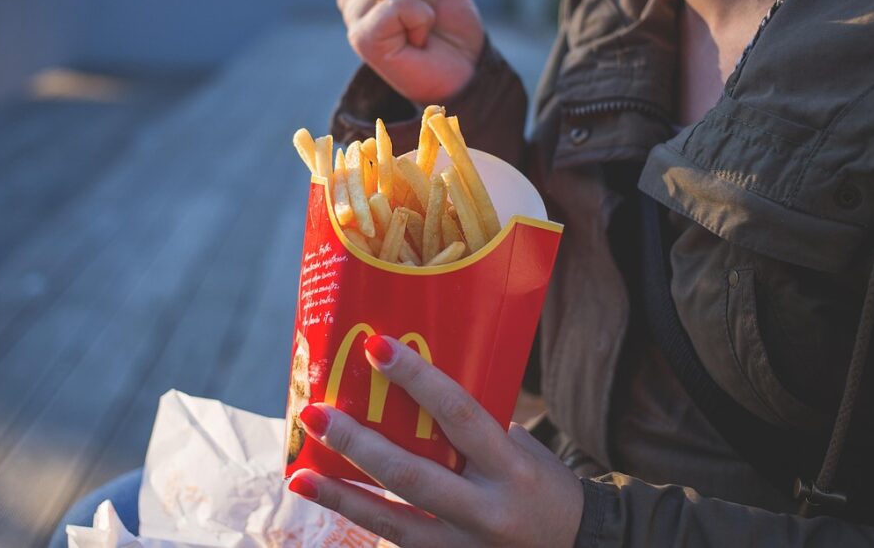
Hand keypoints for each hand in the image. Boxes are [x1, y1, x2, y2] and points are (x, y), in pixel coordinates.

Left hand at [289, 336, 584, 546]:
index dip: (418, 379)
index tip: (377, 346)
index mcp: (510, 467)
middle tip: (315, 414)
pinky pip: (398, 543)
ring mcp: (465, 546)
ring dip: (340, 496)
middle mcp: (486, 510)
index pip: (459, 414)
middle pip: (411, 475)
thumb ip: (473, 424)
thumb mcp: (520, 447)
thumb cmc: (541, 483)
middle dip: (357, 444)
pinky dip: (361, 521)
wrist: (574, 546)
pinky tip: (329, 500)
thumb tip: (415, 386)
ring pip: (392, 523)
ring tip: (299, 475)